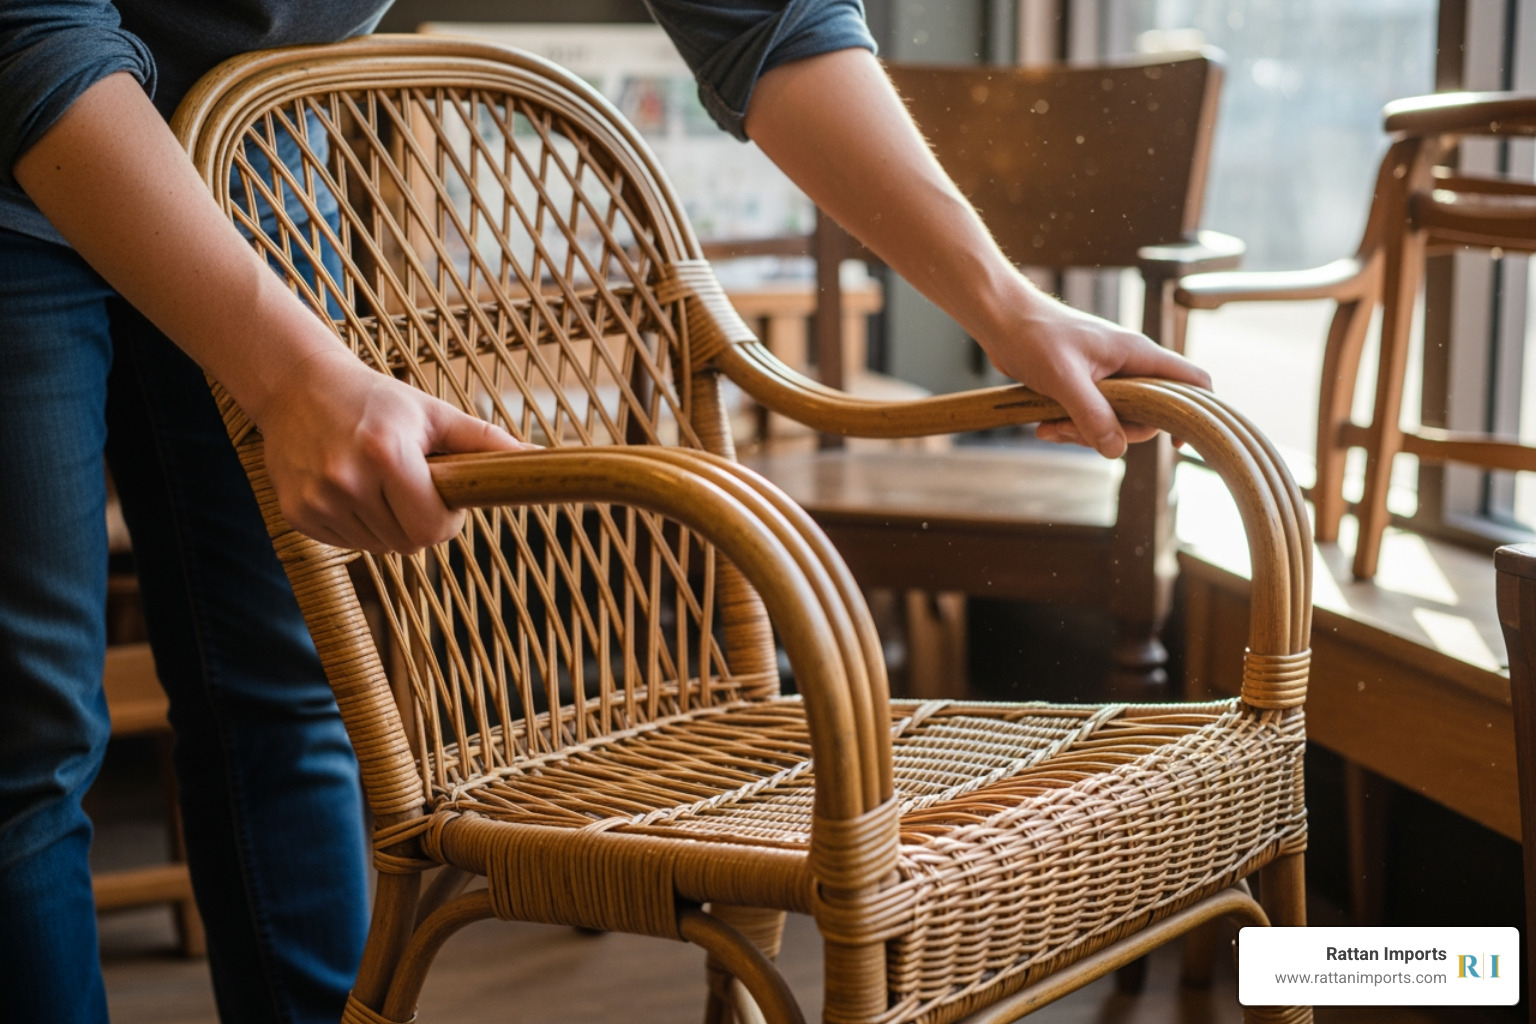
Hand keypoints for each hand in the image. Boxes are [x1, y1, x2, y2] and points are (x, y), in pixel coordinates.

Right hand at [254, 347, 533, 552]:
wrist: (298, 387)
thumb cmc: (378, 400)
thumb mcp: (433, 414)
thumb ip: (485, 442)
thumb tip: (541, 458)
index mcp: (386, 453)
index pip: (432, 530)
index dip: (445, 519)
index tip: (440, 492)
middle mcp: (346, 480)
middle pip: (407, 544)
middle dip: (419, 522)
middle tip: (410, 483)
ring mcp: (317, 500)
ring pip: (378, 547)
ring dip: (388, 524)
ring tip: (376, 480)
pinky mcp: (296, 514)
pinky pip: (348, 543)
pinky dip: (358, 524)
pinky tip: (350, 487)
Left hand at [976, 274, 1210, 456]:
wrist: (1002, 319)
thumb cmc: (1034, 336)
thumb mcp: (1064, 378)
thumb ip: (1092, 414)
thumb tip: (1116, 450)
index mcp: (1137, 354)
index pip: (1191, 380)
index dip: (1195, 412)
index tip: (1178, 443)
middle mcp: (1129, 366)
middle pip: (1147, 415)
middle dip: (1114, 433)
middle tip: (1074, 431)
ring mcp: (1108, 376)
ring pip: (1116, 420)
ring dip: (1084, 433)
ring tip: (1049, 427)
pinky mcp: (1086, 385)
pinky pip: (1091, 417)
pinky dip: (1071, 427)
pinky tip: (1044, 426)